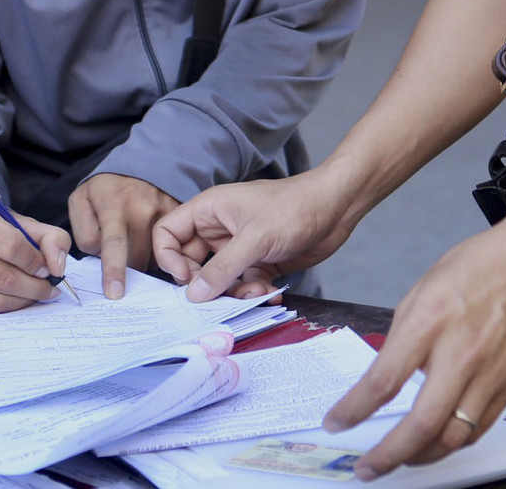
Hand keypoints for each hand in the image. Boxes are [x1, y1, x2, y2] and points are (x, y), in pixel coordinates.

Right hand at [0, 201, 70, 311]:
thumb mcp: (17, 221)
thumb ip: (48, 237)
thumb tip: (58, 267)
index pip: (12, 247)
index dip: (36, 262)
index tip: (48, 269)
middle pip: (4, 279)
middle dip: (34, 288)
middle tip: (48, 290)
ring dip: (21, 302)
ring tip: (33, 295)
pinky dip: (0, 307)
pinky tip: (9, 298)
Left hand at [69, 174, 179, 298]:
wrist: (139, 164)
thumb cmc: (105, 189)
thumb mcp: (81, 201)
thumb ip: (83, 231)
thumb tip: (98, 256)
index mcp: (114, 205)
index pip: (114, 244)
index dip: (114, 271)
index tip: (114, 293)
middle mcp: (142, 208)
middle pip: (137, 259)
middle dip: (126, 269)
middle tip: (117, 256)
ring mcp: (164, 211)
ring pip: (154, 258)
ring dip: (142, 261)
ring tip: (134, 245)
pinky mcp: (178, 216)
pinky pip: (169, 249)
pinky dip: (157, 254)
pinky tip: (147, 242)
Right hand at [154, 167, 357, 301]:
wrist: (336, 207)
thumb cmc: (294, 208)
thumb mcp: (255, 238)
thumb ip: (222, 268)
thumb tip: (193, 295)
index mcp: (209, 210)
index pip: (168, 232)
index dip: (169, 258)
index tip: (185, 279)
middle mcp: (220, 228)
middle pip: (191, 262)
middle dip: (204, 284)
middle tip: (219, 297)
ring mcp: (240, 246)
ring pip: (219, 279)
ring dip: (233, 292)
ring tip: (255, 292)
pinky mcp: (260, 261)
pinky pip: (243, 284)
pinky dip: (254, 292)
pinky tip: (271, 293)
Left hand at [323, 223, 505, 478]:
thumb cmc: (476, 268)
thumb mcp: (422, 290)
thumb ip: (402, 338)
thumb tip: (384, 380)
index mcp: (431, 321)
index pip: (385, 380)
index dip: (353, 409)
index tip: (335, 423)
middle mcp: (462, 353)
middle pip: (422, 424)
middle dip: (388, 455)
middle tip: (366, 468)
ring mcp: (491, 373)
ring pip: (453, 438)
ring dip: (420, 457)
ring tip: (399, 458)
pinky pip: (478, 429)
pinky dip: (452, 443)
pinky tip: (434, 442)